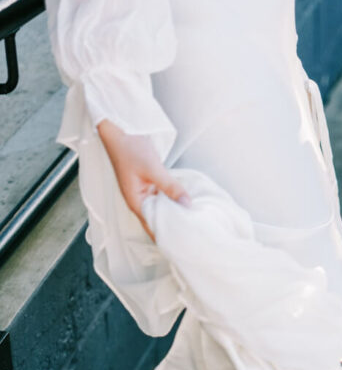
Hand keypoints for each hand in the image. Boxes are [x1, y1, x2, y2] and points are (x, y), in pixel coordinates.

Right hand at [97, 119, 189, 240]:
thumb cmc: (128, 148)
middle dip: (174, 225)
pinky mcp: (150, 182)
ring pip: (163, 207)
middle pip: (158, 219)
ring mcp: (145, 191)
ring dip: (175, 211)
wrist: (119, 128)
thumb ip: (170, 187)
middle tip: (193, 231)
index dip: (167, 235)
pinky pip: (164, 195)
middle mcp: (139, 200)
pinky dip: (174, 198)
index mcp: (135, 202)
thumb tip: (187, 204)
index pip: (152, 227)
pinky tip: (186, 200)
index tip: (183, 241)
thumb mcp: (152, 168)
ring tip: (193, 219)